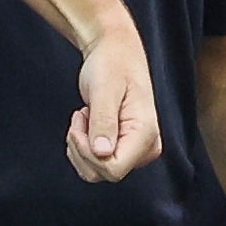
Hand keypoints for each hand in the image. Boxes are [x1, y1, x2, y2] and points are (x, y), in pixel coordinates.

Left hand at [65, 15, 159, 182]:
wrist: (115, 53)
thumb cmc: (111, 65)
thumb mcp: (104, 90)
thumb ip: (104, 122)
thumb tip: (103, 154)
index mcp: (146, 135)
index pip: (113, 169)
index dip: (88, 153)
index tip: (80, 123)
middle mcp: (145, 148)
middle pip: (103, 173)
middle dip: (81, 148)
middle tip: (81, 116)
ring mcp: (134, 150)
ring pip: (96, 172)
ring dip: (80, 146)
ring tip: (85, 116)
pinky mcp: (122, 148)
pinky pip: (94, 164)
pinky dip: (81, 146)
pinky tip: (87, 121)